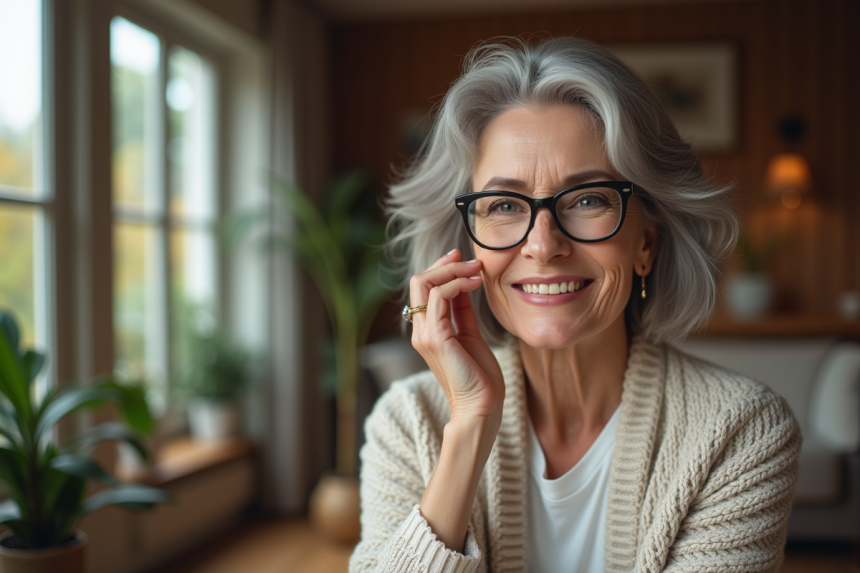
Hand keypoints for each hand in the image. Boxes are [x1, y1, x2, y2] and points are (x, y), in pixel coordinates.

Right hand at [408, 249, 505, 423]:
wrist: (482, 407)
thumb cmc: (479, 377)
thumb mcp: (470, 334)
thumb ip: (463, 311)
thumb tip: (465, 285)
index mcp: (426, 331)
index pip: (423, 289)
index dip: (441, 268)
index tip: (465, 260)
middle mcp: (420, 331)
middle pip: (419, 281)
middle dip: (446, 264)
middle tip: (472, 261)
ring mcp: (424, 334)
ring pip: (425, 284)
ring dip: (454, 271)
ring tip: (477, 271)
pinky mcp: (435, 338)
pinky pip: (439, 297)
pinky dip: (458, 284)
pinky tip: (475, 284)